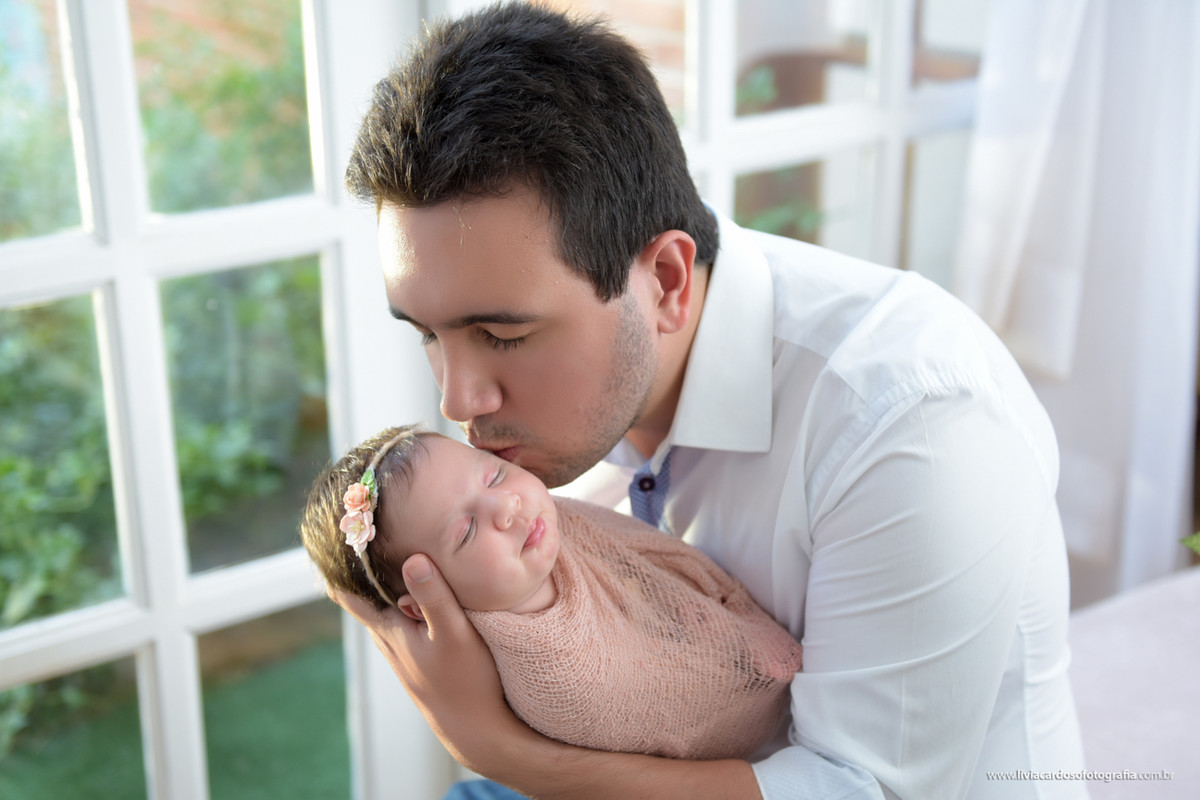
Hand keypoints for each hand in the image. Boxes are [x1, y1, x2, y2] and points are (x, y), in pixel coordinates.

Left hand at [328, 554, 515, 769]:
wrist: (475, 729)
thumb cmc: (465, 680)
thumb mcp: (453, 632)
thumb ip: (433, 596)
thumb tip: (413, 558)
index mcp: (388, 631)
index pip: (348, 594)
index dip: (337, 567)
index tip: (330, 536)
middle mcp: (389, 641)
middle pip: (366, 598)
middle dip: (363, 568)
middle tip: (362, 531)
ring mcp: (405, 651)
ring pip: (386, 609)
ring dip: (384, 584)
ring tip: (387, 552)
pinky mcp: (422, 657)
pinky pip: (404, 619)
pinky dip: (404, 599)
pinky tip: (419, 591)